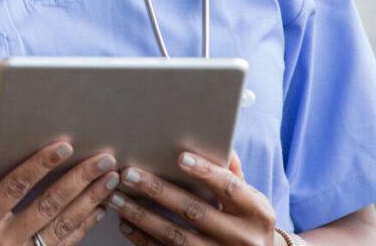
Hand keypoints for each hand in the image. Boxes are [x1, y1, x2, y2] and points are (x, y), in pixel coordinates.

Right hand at [0, 133, 118, 245]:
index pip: (16, 187)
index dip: (42, 165)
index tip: (64, 147)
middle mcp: (2, 245)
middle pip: (48, 206)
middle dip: (79, 180)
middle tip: (102, 160)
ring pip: (60, 228)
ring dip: (88, 202)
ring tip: (108, 181)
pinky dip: (80, 229)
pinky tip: (95, 211)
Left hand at [108, 149, 278, 245]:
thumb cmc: (251, 223)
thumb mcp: (252, 199)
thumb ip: (234, 173)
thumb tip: (218, 140)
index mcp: (257, 212)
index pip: (229, 188)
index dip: (206, 172)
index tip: (181, 157)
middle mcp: (241, 238)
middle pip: (195, 212)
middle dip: (159, 191)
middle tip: (130, 174)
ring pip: (176, 237)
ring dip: (142, 216)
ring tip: (118, 198)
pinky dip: (144, 240)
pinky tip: (127, 224)